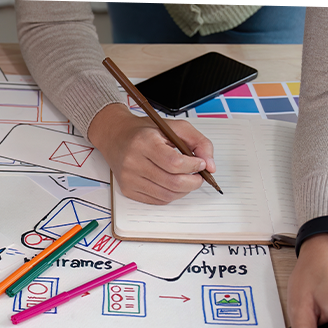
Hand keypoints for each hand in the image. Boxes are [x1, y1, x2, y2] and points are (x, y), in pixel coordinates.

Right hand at [88, 103, 214, 203]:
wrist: (116, 137)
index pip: (175, 163)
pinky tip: (173, 184)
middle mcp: (133, 162)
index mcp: (144, 142)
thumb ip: (199, 142)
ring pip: (167, 195)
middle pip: (173, 182)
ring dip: (184, 190)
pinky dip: (171, 195)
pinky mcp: (127, 189)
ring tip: (187, 180)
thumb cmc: (145, 132)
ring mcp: (129, 178)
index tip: (201, 164)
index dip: (193, 166)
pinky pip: (157, 200)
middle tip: (199, 176)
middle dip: (193, 182)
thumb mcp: (174, 127)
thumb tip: (211, 166)